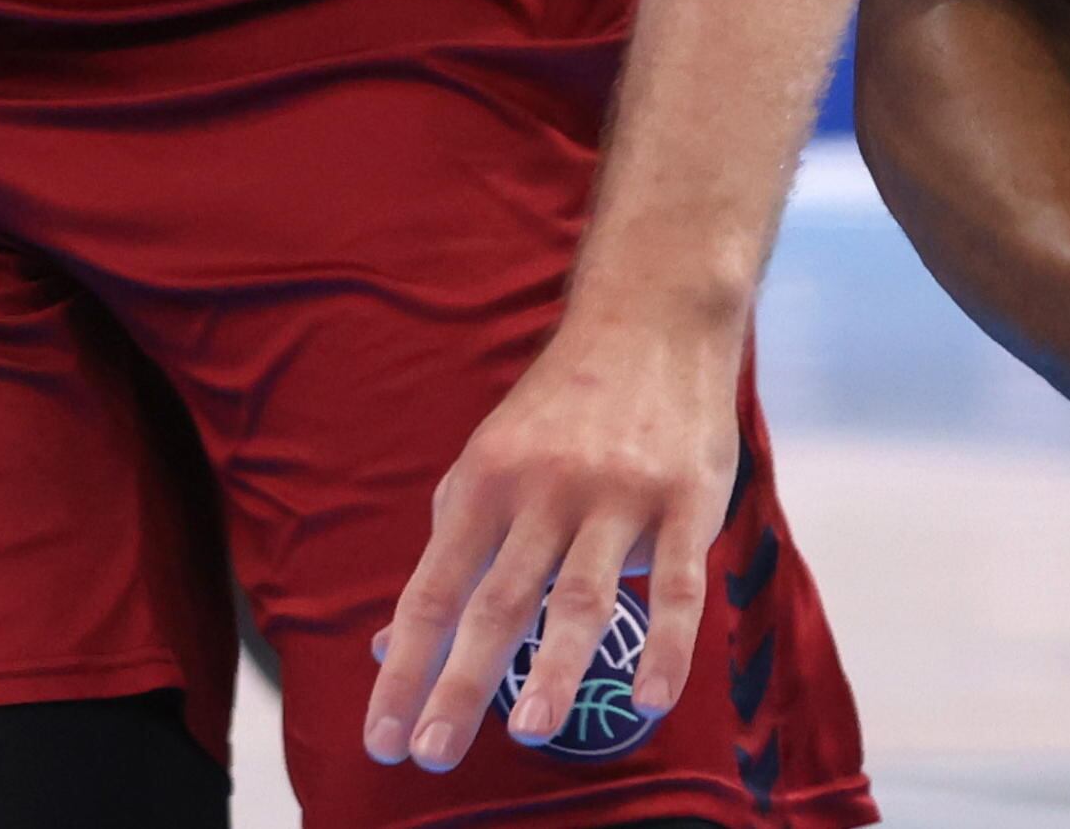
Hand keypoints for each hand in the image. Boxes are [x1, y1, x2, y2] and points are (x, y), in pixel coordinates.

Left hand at [363, 299, 740, 774]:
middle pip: (497, 599)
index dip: (405, 667)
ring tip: (529, 732)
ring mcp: (618, 494)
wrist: (652, 317)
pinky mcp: (686, 498)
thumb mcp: (490, 464)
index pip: (433, 590)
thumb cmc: (561, 409)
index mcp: (485, 483)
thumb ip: (449, 552)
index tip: (382, 739)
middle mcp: (544, 489)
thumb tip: (392, 646)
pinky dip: (666, 645)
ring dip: (554, 666)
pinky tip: (650, 698)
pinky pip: (677, 584)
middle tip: (433, 753)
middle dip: (461, 681)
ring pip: (581, 593)